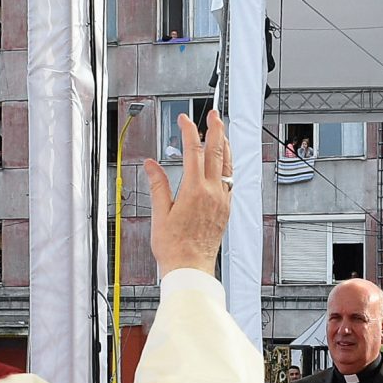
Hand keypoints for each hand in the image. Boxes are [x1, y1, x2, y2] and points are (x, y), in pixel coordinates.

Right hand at [143, 111, 232, 277]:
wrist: (190, 268)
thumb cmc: (173, 247)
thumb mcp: (160, 214)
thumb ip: (158, 185)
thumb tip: (151, 164)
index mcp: (194, 191)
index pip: (193, 152)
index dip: (189, 131)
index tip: (184, 120)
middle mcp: (212, 193)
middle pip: (217, 152)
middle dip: (215, 129)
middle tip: (213, 114)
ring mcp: (222, 201)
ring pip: (228, 165)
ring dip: (225, 145)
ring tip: (222, 132)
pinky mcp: (226, 210)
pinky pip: (231, 181)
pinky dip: (228, 166)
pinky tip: (225, 163)